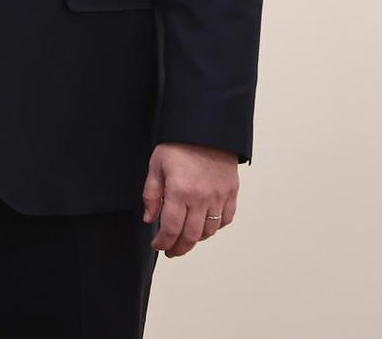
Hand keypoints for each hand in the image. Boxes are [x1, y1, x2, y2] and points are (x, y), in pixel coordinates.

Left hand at [143, 142, 239, 256]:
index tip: (156, 245)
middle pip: (191, 236)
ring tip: (185, 239)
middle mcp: (201, 198)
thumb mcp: (156, 165)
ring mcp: (219, 197)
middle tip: (170, 251)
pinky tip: (204, 227)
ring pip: (209, 232)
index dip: (162, 242)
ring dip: (196, 240)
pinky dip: (214, 229)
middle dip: (178, 248)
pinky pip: (225, 220)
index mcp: (179, 191)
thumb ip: (151, 194)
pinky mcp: (231, 193)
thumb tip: (149, 219)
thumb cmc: (177, 146)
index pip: (170, 228)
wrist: (206, 130)